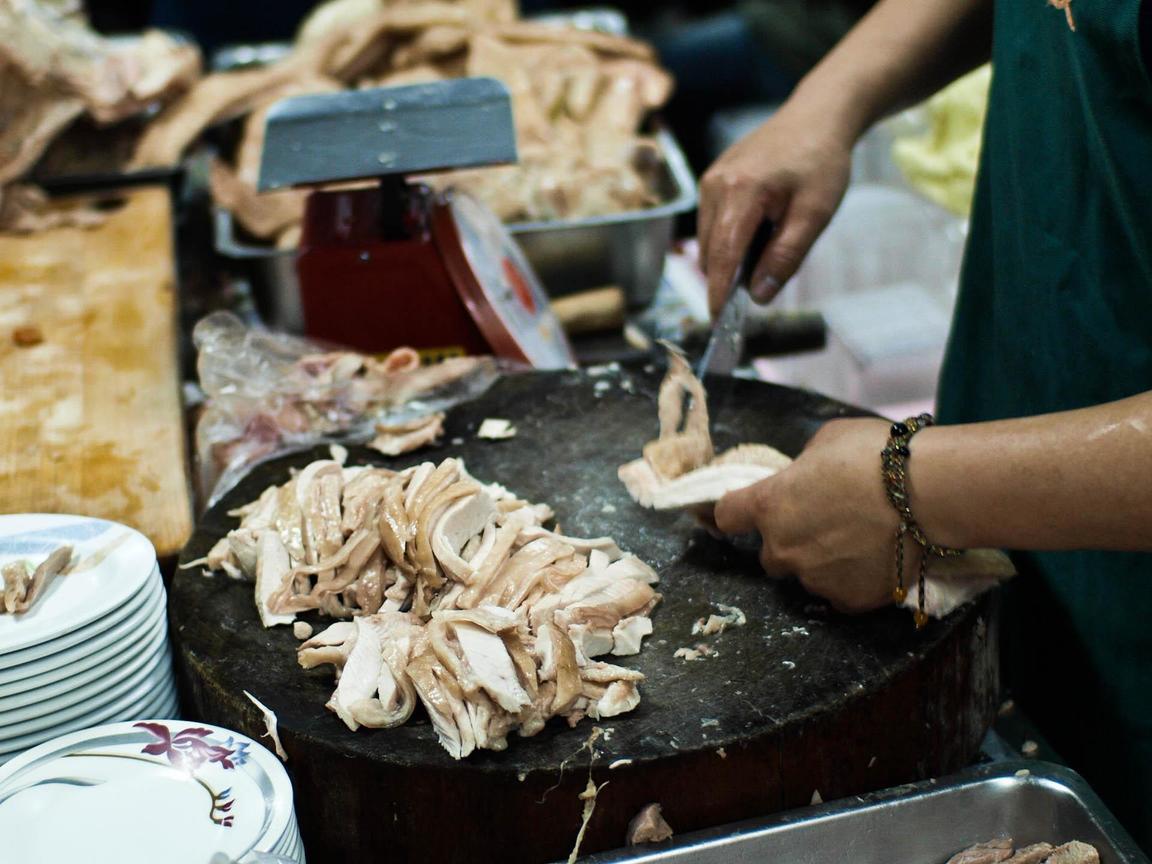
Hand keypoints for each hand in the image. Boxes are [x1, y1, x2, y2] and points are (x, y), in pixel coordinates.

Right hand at [698, 103, 852, 316]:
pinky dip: (730, 238)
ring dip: (730, 257)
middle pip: (711, 251)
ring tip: (771, 244)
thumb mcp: (814, 215)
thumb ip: (786, 257)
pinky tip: (761, 230)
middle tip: (762, 286)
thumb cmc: (821, 162)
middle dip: (729, 276)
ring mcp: (710, 179)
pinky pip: (712, 222)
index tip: (717, 321)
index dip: (718, 292)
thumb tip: (759, 295)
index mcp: (741, 192)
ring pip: (708, 239)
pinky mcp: (713, 178)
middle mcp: (715, 185)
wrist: (817, 116)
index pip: (721, 255)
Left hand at [714, 418, 912, 612]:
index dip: (735, 512)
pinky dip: (851, 581)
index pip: (727, 516)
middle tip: (824, 521)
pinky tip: (875, 559)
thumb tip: (802, 480)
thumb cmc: (873, 455)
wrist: (929, 492)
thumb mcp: (824, 442)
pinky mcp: (850, 600)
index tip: (744, 511)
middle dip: (789, 540)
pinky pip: (840, 594)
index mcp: (769, 505)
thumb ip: (801, 468)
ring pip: (806, 574)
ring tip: (859, 538)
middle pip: (770, 553)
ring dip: (821, 561)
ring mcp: (815, 578)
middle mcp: (783, 548)